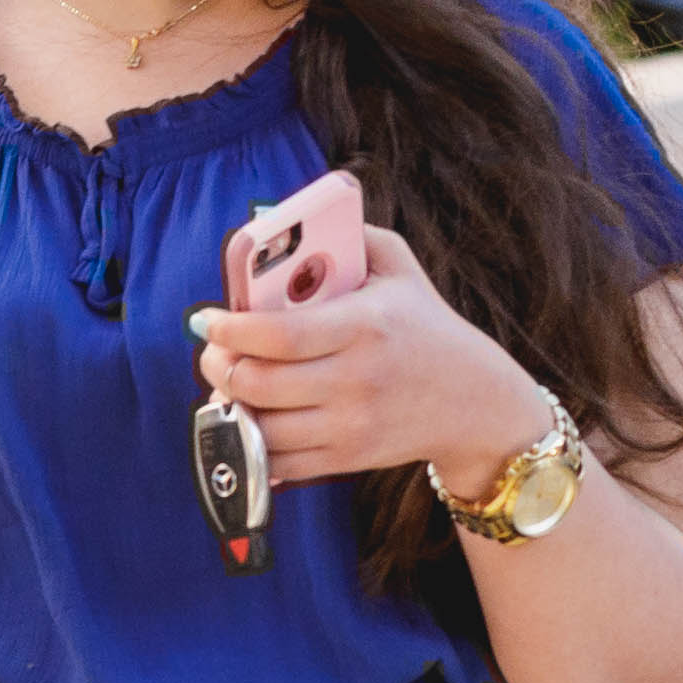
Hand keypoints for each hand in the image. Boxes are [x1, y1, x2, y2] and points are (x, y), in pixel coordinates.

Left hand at [188, 192, 555, 490]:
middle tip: (212, 351)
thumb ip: (348, 236)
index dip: (230, 329)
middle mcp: (356, 380)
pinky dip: (252, 442)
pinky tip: (250, 417)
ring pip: (261, 428)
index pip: (278, 335)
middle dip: (218, 366)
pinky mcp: (349, 459)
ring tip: (227, 382)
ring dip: (230, 406)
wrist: (476, 402)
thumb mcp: (398, 267)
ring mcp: (351, 426)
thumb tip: (280, 220)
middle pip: (259, 383)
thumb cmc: (426, 325)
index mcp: (363, 325)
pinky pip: (279, 462)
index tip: (206, 320)